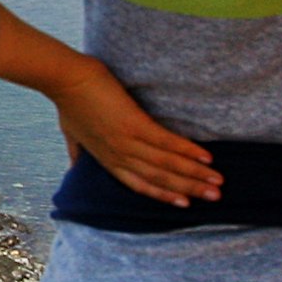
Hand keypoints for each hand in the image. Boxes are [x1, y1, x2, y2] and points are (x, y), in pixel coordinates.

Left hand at [56, 66, 220, 208]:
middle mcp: (119, 156)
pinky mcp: (133, 123)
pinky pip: (165, 141)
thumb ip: (77, 153)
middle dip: (189, 188)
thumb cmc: (68, 101)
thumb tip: (73, 167)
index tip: (186, 203)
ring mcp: (126, 141)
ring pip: (166, 164)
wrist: (63, 78)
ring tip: (217, 180)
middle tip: (215, 196)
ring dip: (194, 173)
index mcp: (107, 160)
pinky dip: (186, 150)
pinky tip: (205, 156)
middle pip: (159, 179)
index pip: (140, 185)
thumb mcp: (71, 134)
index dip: (165, 195)